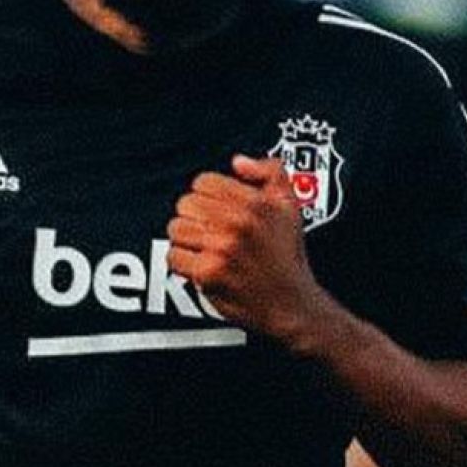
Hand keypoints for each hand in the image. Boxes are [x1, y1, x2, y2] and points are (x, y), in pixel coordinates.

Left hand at [168, 155, 332, 345]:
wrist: (292, 304)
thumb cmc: (288, 259)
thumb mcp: (291, 206)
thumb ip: (270, 173)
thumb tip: (239, 162)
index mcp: (255, 203)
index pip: (203, 182)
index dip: (205, 195)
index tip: (212, 209)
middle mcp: (238, 223)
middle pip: (186, 204)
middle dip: (194, 217)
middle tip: (206, 231)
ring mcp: (221, 249)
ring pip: (176, 228)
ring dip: (185, 239)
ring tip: (202, 248)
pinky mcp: (208, 273)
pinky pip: (174, 256)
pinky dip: (182, 262)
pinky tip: (198, 265)